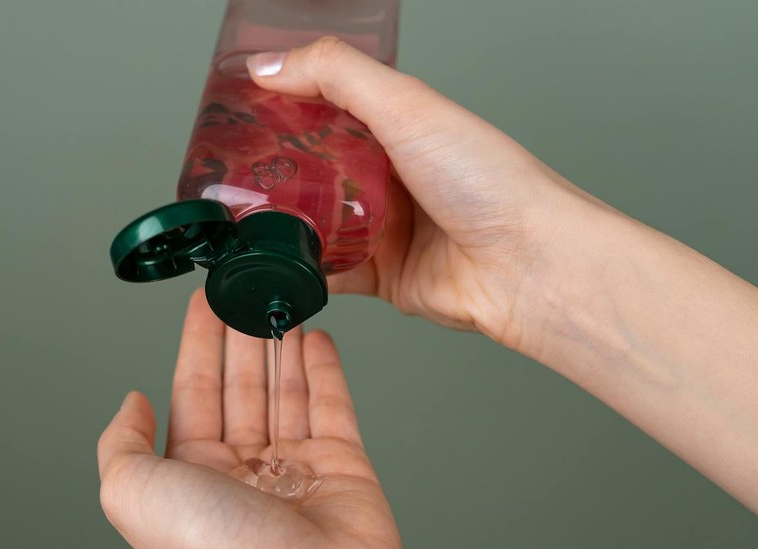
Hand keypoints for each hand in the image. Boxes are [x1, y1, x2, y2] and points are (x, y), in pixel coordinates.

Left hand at [98, 290, 405, 548]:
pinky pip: (333, 407)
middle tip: (247, 284)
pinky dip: (326, 371)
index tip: (203, 299)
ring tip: (282, 297)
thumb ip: (119, 440)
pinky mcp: (344, 469)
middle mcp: (242, 472)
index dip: (197, 343)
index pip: (194, 391)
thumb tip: (131, 401)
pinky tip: (316, 339)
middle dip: (242, 332)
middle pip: (243, 385)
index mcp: (191, 474)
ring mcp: (296, 469)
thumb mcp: (130, 490)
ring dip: (282, 343)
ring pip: (287, 390)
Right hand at [249, 37, 611, 348]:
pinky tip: (277, 262)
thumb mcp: (407, 106)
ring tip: (243, 217)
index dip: (284, 103)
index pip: (328, 104)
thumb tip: (270, 65)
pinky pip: (328, 272)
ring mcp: (386, 226)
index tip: (239, 108)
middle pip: (315, 165)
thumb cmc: (490, 183)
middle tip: (231, 168)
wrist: (526, 266)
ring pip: (316, 220)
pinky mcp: (382, 275)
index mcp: (400, 124)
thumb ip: (336, 76)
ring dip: (283, 221)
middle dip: (274, 167)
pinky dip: (303, 268)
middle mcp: (392, 173)